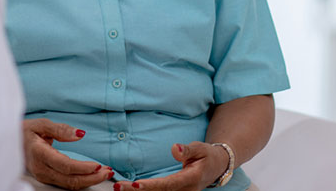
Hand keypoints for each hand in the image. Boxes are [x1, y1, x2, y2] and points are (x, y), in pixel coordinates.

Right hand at [23, 118, 113, 189]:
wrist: (12, 141)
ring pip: (69, 184)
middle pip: (70, 180)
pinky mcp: (47, 178)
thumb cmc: (27, 131)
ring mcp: (43, 176)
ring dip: (89, 181)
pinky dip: (82, 180)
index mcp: (39, 154)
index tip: (98, 165)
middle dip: (91, 178)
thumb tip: (80, 134)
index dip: (83, 168)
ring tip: (105, 174)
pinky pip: (66, 183)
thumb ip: (61, 129)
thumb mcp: (42, 124)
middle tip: (108, 172)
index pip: (64, 165)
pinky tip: (92, 175)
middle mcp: (41, 169)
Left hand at [113, 142, 229, 190]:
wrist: (217, 166)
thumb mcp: (200, 148)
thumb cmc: (207, 155)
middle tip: (118, 187)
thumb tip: (174, 148)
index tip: (135, 184)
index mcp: (191, 180)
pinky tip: (129, 189)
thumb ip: (187, 149)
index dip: (151, 186)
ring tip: (118, 188)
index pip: (168, 184)